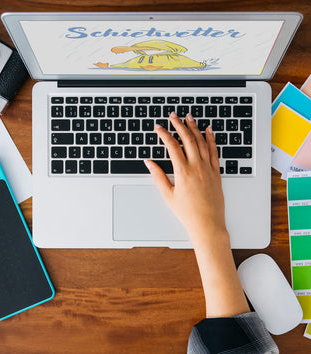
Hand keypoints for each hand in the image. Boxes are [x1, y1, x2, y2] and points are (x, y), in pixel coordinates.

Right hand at [145, 112, 225, 243]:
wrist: (207, 223)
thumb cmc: (187, 212)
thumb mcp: (168, 195)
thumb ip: (158, 176)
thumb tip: (149, 163)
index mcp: (182, 172)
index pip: (172, 146)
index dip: (164, 134)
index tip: (158, 128)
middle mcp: (196, 167)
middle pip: (187, 139)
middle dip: (179, 125)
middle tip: (173, 116)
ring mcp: (208, 168)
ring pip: (201, 142)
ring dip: (194, 128)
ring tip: (189, 117)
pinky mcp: (216, 172)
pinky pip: (214, 151)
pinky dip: (211, 139)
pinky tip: (208, 130)